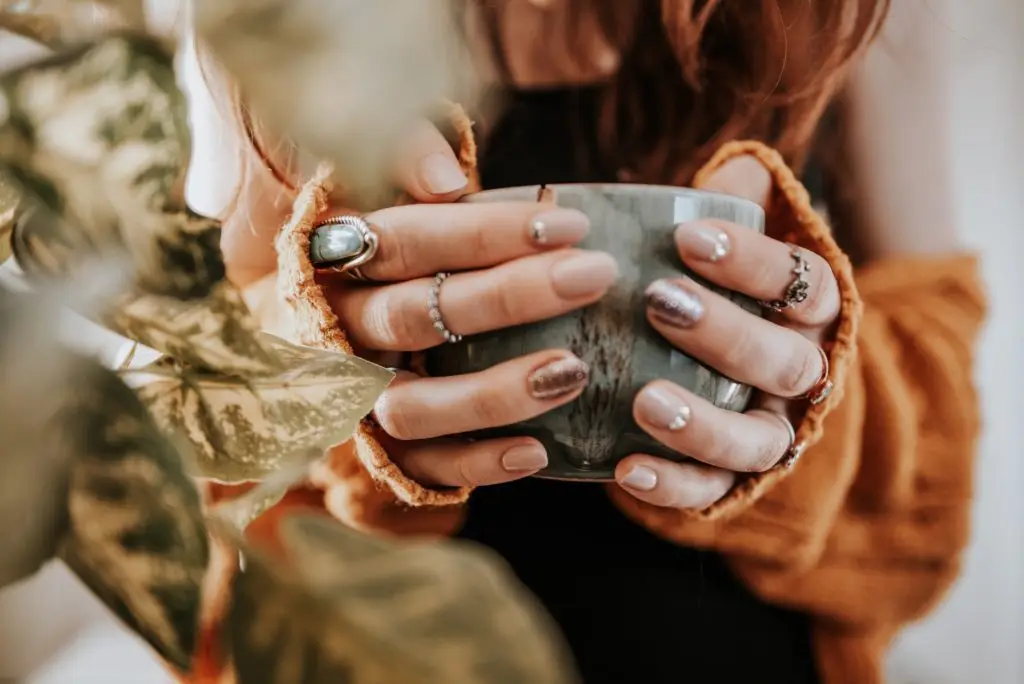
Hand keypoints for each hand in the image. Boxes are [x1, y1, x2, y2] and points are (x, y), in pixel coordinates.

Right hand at [304, 122, 617, 486]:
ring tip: (574, 370)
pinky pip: (421, 469)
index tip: (568, 224)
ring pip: (411, 407)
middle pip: (412, 319)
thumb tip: (444, 177)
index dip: (483, 233)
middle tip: (594, 276)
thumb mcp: (389, 195)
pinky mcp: (380, 451)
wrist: (320, 331)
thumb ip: (407, 163)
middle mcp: (337, 332)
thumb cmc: (389, 255)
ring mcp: (355, 398)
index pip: (403, 241)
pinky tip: (538, 450)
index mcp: (334, 261)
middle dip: (508, 297)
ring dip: (492, 393)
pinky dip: (477, 464)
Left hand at [614, 156, 839, 508]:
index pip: (805, 283)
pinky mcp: (730, 477)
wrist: (715, 361)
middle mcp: (802, 373)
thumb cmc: (714, 284)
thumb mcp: (728, 240)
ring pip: (759, 440)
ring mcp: (770, 430)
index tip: (690, 236)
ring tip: (645, 401)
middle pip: (784, 361)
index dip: (755, 262)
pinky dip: (675, 484)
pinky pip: (713, 491)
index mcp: (809, 311)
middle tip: (659, 302)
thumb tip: (737, 167)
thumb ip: (733, 205)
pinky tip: (627, 469)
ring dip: (704, 423)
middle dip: (725, 334)